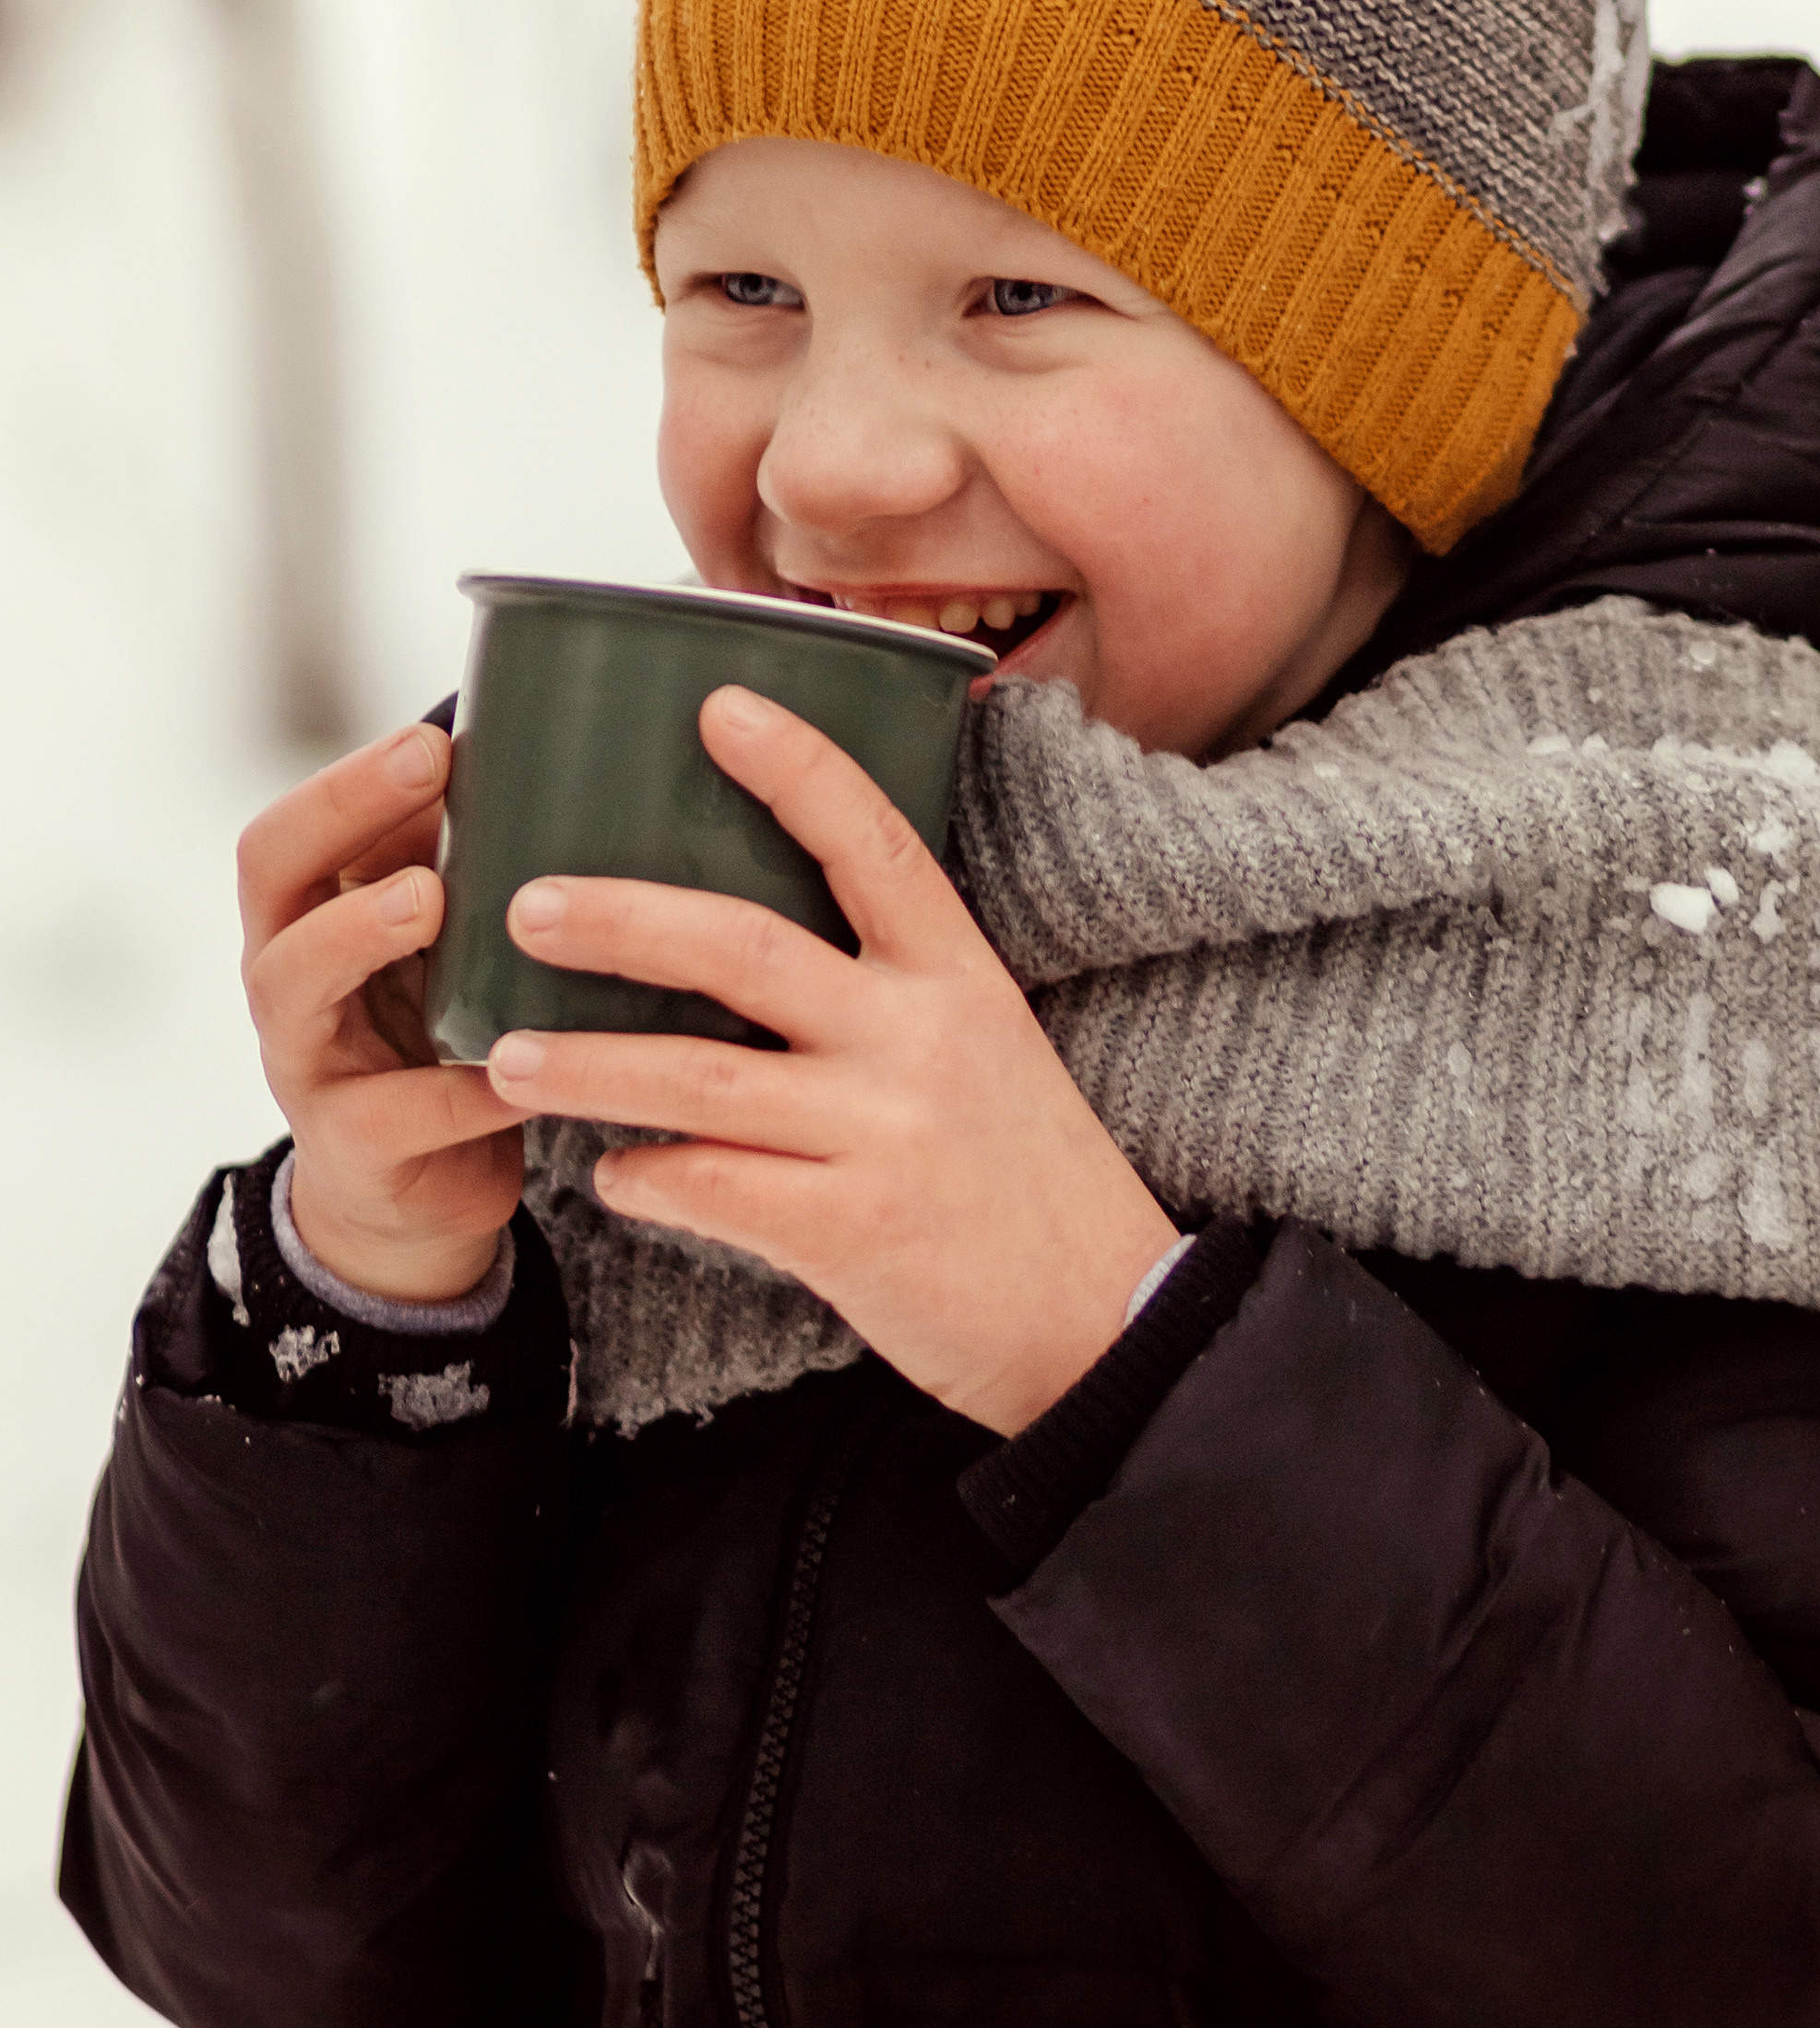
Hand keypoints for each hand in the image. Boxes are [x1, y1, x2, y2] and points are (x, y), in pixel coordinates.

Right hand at [237, 724, 525, 1302]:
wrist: (417, 1195)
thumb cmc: (439, 1034)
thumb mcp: (445, 946)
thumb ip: (469, 869)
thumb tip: (564, 762)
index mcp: (307, 917)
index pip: (292, 829)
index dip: (350, 780)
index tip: (434, 736)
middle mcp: (288, 978)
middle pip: (273, 878)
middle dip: (342, 810)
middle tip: (426, 765)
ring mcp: (307, 1063)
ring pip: (297, 984)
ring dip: (361, 932)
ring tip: (429, 898)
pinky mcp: (352, 1149)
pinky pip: (393, 1115)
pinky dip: (461, 1089)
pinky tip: (520, 1068)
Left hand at [485, 686, 1177, 1433]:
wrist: (1108, 1321)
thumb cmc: (1027, 1181)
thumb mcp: (987, 1050)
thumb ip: (891, 994)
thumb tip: (746, 949)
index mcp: (960, 978)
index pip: (875, 844)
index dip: (797, 769)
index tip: (717, 706)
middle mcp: (922, 1039)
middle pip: (748, 949)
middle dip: (625, 921)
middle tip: (528, 905)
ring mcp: (886, 1134)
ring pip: (701, 1078)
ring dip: (589, 1064)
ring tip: (504, 1057)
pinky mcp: (852, 1230)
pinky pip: (713, 1189)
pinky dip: (647, 1180)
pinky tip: (613, 1177)